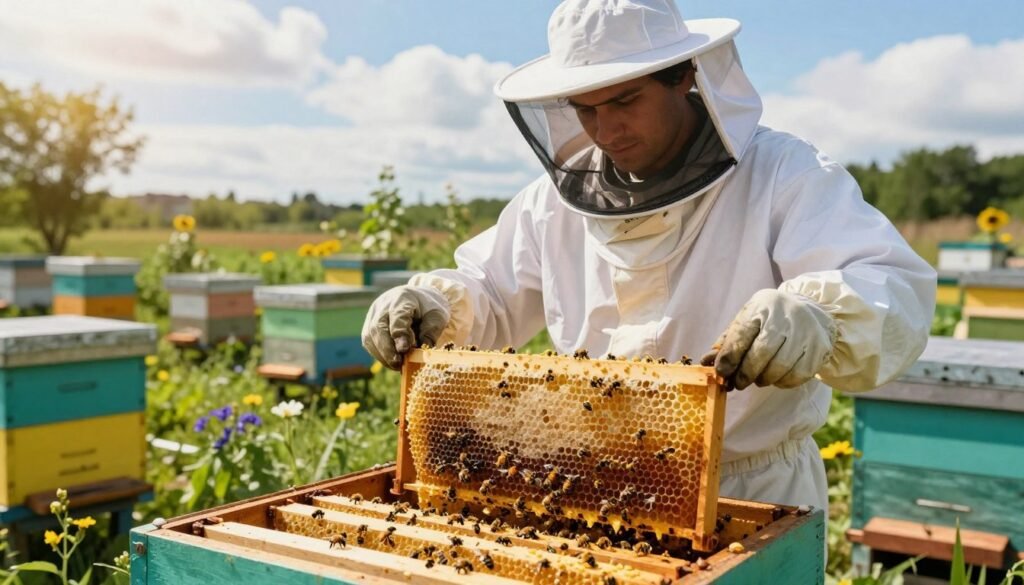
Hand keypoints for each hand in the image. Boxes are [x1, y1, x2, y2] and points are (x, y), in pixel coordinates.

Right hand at [361, 285, 450, 369]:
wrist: (417, 299)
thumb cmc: (428, 308)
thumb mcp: (437, 316)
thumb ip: (430, 332)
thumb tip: (420, 352)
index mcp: (402, 298)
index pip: (397, 316)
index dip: (399, 334)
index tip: (404, 349)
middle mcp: (383, 305)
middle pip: (378, 327)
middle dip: (388, 349)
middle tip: (399, 364)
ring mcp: (373, 315)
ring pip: (370, 337)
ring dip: (383, 355)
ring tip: (398, 365)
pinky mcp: (369, 326)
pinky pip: (370, 342)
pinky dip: (381, 354)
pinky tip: (393, 360)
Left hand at [701, 289, 834, 389]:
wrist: (812, 311)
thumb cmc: (770, 319)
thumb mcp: (747, 322)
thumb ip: (726, 343)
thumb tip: (705, 363)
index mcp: (762, 306)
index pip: (741, 335)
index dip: (729, 358)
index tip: (722, 372)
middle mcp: (785, 316)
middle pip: (761, 355)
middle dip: (745, 374)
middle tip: (738, 383)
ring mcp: (805, 332)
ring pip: (779, 368)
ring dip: (764, 379)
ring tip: (759, 377)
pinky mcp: (819, 348)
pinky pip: (797, 376)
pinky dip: (782, 382)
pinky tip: (777, 376)